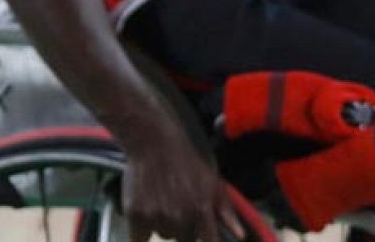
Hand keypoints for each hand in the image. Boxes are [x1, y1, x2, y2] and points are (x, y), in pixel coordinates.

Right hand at [121, 135, 243, 241]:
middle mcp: (179, 217)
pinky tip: (146, 209)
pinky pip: (139, 237)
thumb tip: (240, 236)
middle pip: (183, 239)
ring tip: (162, 201)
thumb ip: (227, 212)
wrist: (153, 143)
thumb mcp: (213, 182)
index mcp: (201, 211)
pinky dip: (141, 229)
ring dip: (164, 224)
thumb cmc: (187, 162)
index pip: (209, 241)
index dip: (205, 238)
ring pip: (163, 234)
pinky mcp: (134, 214)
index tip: (199, 230)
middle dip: (183, 227)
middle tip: (178, 204)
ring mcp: (155, 217)